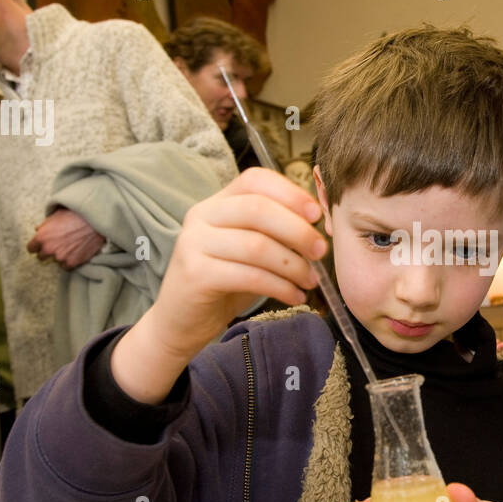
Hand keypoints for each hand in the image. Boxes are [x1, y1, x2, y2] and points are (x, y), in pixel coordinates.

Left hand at [26, 208, 105, 268]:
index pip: (31, 248)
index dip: (36, 246)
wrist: (94, 221)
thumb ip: (44, 225)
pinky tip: (75, 253)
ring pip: (55, 261)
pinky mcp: (72, 262)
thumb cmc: (75, 215)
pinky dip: (69, 261)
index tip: (41, 245)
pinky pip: (66, 266)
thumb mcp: (55, 215)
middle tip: (56, 245)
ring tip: (70, 247)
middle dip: (47, 251)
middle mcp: (49, 249)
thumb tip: (38, 230)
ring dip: (60, 256)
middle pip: (41, 257)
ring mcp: (60, 257)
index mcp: (41, 237)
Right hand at [111, 168, 324, 402]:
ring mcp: (194, 244)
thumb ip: (276, 232)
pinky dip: (279, 286)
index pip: (255, 180)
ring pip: (256, 245)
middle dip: (297, 230)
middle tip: (320, 251)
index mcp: (217, 203)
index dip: (290, 193)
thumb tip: (321, 224)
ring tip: (310, 281)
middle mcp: (202, 216)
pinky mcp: (196, 275)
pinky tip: (294, 296)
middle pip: (258, 209)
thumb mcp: (250, 249)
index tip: (317, 214)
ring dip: (292, 264)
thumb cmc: (224, 282)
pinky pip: (248, 276)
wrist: (181, 321)